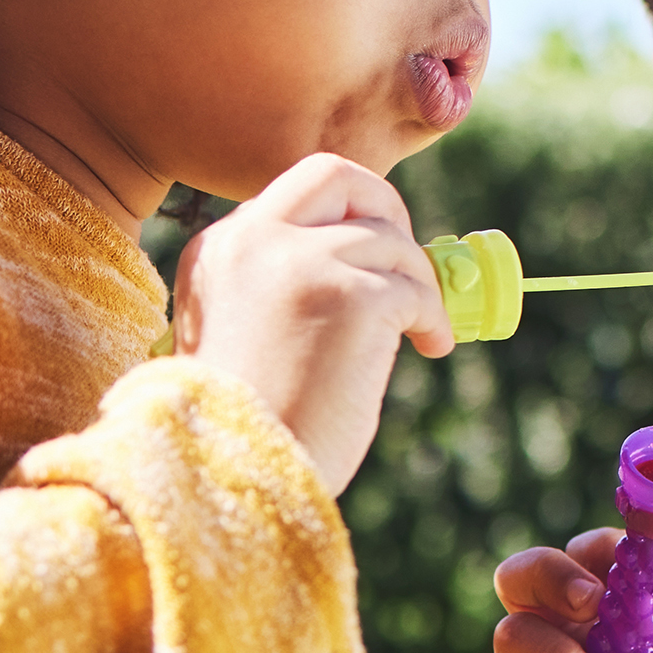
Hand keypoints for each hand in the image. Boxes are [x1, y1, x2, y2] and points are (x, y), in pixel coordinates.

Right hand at [173, 155, 451, 493]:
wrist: (233, 474)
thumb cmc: (244, 424)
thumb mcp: (240, 328)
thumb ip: (277, 282)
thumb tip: (362, 256)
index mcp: (220, 248)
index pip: (297, 190)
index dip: (345, 211)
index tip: (370, 248)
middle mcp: (256, 239)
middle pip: (340, 177)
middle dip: (386, 207)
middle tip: (406, 262)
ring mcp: (306, 262)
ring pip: (391, 241)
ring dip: (418, 284)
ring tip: (420, 332)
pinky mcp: (354, 297)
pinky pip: (416, 288)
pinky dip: (433, 317)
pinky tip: (430, 347)